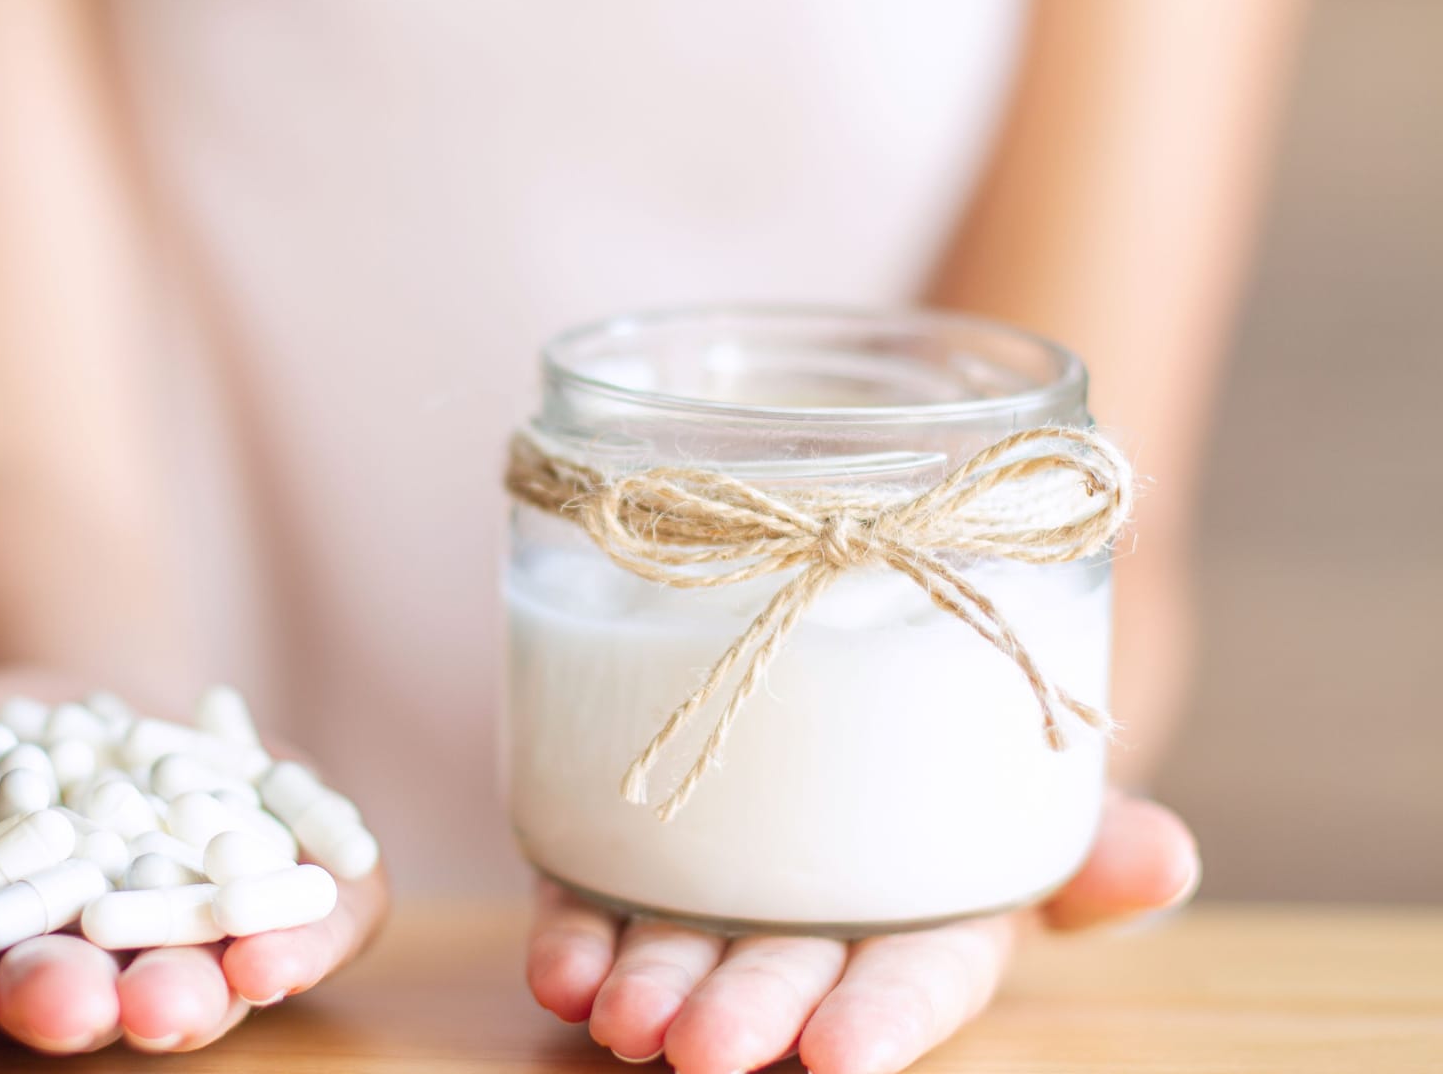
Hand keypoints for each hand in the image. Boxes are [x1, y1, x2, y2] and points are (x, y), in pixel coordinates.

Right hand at [0, 667, 390, 1053]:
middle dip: (74, 1005)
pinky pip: (310, 924)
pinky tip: (287, 951)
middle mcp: (93, 963)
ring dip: (192, 992)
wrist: (88, 700)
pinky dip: (307, 939)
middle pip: (80, 998)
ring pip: (197, 978)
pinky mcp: (287, 882)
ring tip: (192, 993)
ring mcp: (195, 930)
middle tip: (74, 1006)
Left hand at [526, 790, 1196, 1072]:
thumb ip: (1093, 834)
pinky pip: (601, 904)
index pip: (915, 980)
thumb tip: (1167, 861)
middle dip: (746, 1011)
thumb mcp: (1039, 789)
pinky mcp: (635, 857)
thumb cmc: (966, 758)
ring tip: (617, 1013)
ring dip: (649, 983)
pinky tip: (558, 969)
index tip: (842, 1058)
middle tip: (703, 1049)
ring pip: (686, 947)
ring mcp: (722, 894)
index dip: (884, 1019)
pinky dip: (575, 941)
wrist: (868, 688)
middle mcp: (821, 920)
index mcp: (929, 917)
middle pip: (785, 972)